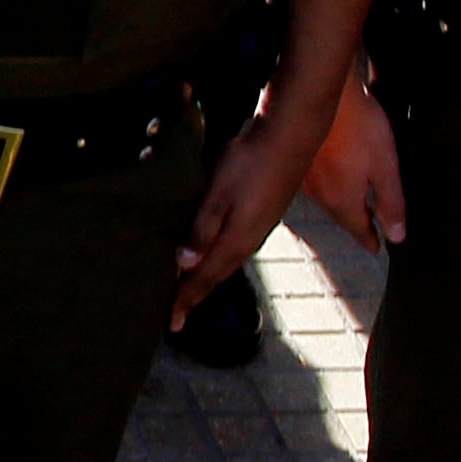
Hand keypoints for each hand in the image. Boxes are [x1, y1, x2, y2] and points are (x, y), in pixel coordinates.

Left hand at [174, 107, 311, 330]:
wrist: (289, 137)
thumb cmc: (250, 163)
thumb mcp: (218, 195)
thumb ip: (201, 230)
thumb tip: (183, 265)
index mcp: (235, 241)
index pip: (203, 279)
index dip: (185, 301)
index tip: (170, 324)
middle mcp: (248, 242)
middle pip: (215, 277)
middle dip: (194, 296)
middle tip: (176, 315)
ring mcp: (258, 229)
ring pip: (226, 263)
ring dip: (207, 279)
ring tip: (190, 290)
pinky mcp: (262, 216)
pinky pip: (235, 248)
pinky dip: (218, 260)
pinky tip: (212, 254)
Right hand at [304, 75, 406, 249]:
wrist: (324, 93)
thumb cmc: (360, 127)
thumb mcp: (386, 168)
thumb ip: (391, 204)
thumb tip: (397, 237)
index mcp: (343, 200)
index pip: (358, 231)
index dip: (370, 240)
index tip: (376, 248)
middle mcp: (320, 195)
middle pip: (340, 216)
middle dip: (354, 222)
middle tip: (364, 229)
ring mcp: (305, 177)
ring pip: (326, 199)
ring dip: (339, 203)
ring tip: (348, 203)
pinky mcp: (297, 159)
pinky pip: (315, 181)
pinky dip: (327, 185)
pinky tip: (331, 175)